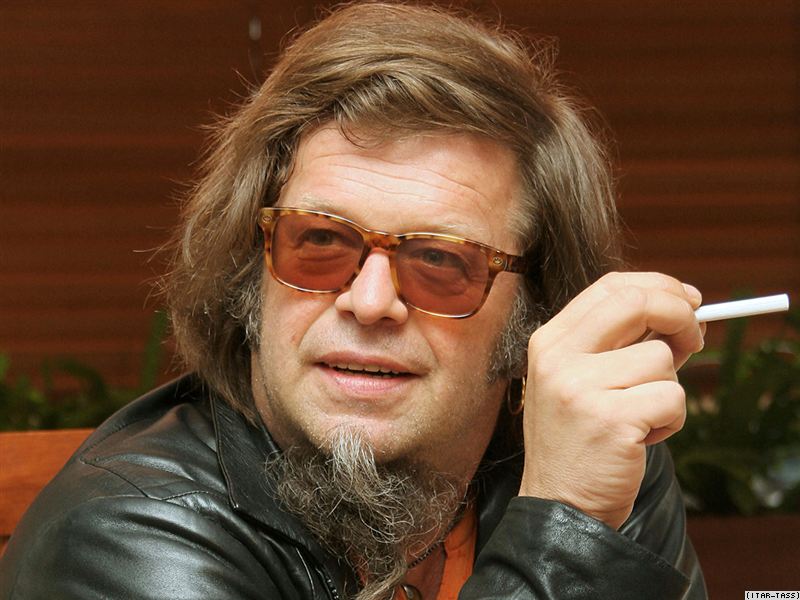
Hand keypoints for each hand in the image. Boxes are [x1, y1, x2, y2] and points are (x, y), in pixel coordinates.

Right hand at [517, 272, 704, 528]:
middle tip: (694, 339)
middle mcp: (558, 358)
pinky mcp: (611, 420)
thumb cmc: (579, 438)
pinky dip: (669, 420)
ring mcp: (581, 388)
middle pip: (636, 303)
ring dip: (667, 389)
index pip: (609, 288)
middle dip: (680, 315)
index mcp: (550, 341)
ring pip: (661, 359)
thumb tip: (682, 310)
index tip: (687, 299)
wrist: (560, 502)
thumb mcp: (581, 378)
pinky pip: (672, 399)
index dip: (657, 286)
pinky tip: (641, 437)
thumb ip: (618, 342)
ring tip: (639, 416)